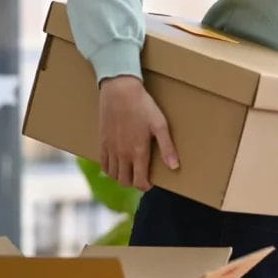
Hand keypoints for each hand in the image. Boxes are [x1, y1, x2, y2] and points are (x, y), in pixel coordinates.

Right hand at [98, 75, 179, 190]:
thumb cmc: (143, 106)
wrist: (120, 91)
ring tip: (131, 170)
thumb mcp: (160, 125)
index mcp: (138, 152)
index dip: (146, 186)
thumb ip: (167, 147)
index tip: (151, 183)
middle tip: (142, 176)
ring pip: (113, 174)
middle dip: (134, 182)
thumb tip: (174, 167)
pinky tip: (117, 163)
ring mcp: (110, 149)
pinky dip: (109, 169)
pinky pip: (103, 163)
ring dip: (121, 177)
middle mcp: (122, 154)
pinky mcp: (102, 141)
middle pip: (125, 181)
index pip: (139, 181)